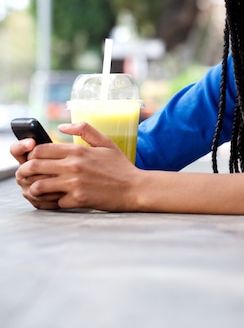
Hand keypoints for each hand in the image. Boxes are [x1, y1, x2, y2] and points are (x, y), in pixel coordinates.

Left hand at [12, 123, 140, 211]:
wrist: (134, 188)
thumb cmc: (120, 166)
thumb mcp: (105, 142)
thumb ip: (84, 129)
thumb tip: (62, 126)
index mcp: (78, 150)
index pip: (41, 150)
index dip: (31, 155)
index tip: (33, 160)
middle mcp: (74, 166)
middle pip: (34, 166)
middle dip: (25, 171)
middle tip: (27, 176)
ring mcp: (75, 183)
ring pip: (39, 185)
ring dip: (34, 188)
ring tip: (37, 188)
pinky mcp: (78, 200)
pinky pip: (54, 201)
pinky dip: (51, 201)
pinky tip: (54, 199)